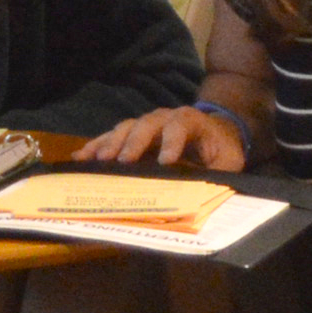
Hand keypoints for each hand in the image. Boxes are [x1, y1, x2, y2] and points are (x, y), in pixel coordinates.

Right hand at [83, 102, 246, 169]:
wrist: (215, 131)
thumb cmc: (221, 149)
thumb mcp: (230, 161)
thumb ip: (220, 174)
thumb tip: (210, 195)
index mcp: (192, 121)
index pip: (181, 125)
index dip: (172, 141)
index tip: (165, 162)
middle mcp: (165, 117)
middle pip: (147, 124)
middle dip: (133, 142)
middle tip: (121, 162)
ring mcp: (146, 123)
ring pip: (126, 128)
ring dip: (111, 143)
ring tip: (96, 161)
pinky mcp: (133, 133)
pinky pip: (112, 136)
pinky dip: (97, 146)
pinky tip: (81, 157)